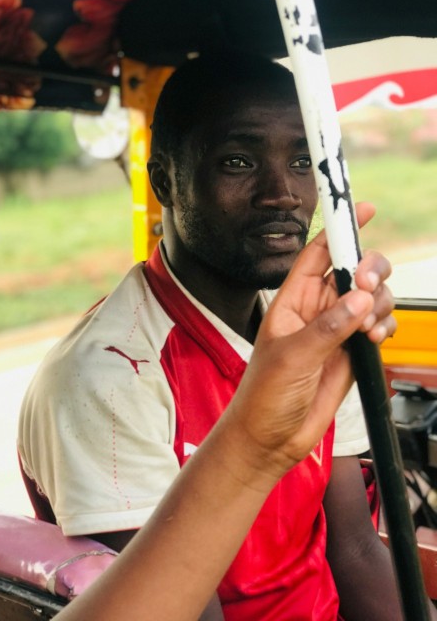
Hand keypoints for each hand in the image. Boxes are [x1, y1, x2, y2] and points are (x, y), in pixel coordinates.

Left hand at [228, 202, 395, 477]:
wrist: (272, 438)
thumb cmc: (264, 395)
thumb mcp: (293, 357)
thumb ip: (329, 326)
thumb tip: (359, 298)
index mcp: (293, 300)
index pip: (318, 253)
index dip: (340, 229)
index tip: (365, 210)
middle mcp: (317, 310)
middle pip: (354, 270)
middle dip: (369, 271)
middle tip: (366, 287)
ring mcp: (337, 330)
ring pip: (371, 297)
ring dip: (380, 304)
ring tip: (368, 328)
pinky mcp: (352, 351)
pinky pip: (378, 325)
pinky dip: (384, 326)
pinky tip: (374, 339)